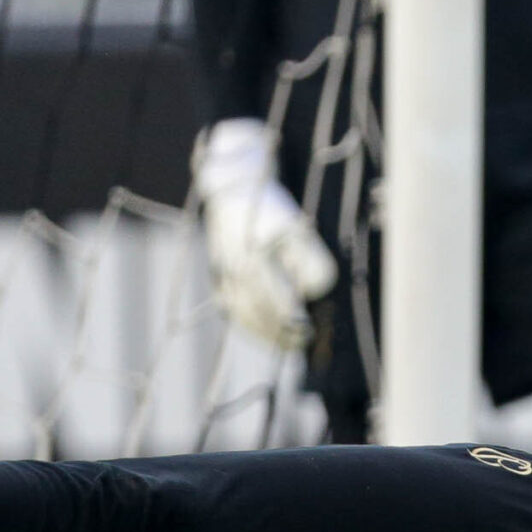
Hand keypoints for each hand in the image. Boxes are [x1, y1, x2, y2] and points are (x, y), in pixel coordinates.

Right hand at [194, 118, 337, 349]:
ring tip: (288, 344)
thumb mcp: (299, 228)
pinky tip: (266, 333)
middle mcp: (233, 271)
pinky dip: (248, 325)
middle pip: (259, 315)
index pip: (276, 305)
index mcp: (254, 260)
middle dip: (281, 333)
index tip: (310, 332)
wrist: (234, 187)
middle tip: (304, 342)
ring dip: (264, 334)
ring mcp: (221, 275)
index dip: (293, 324)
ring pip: (242, 315)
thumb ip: (310, 260)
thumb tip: (314, 290)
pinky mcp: (217, 276)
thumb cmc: (272, 208)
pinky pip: (231, 309)